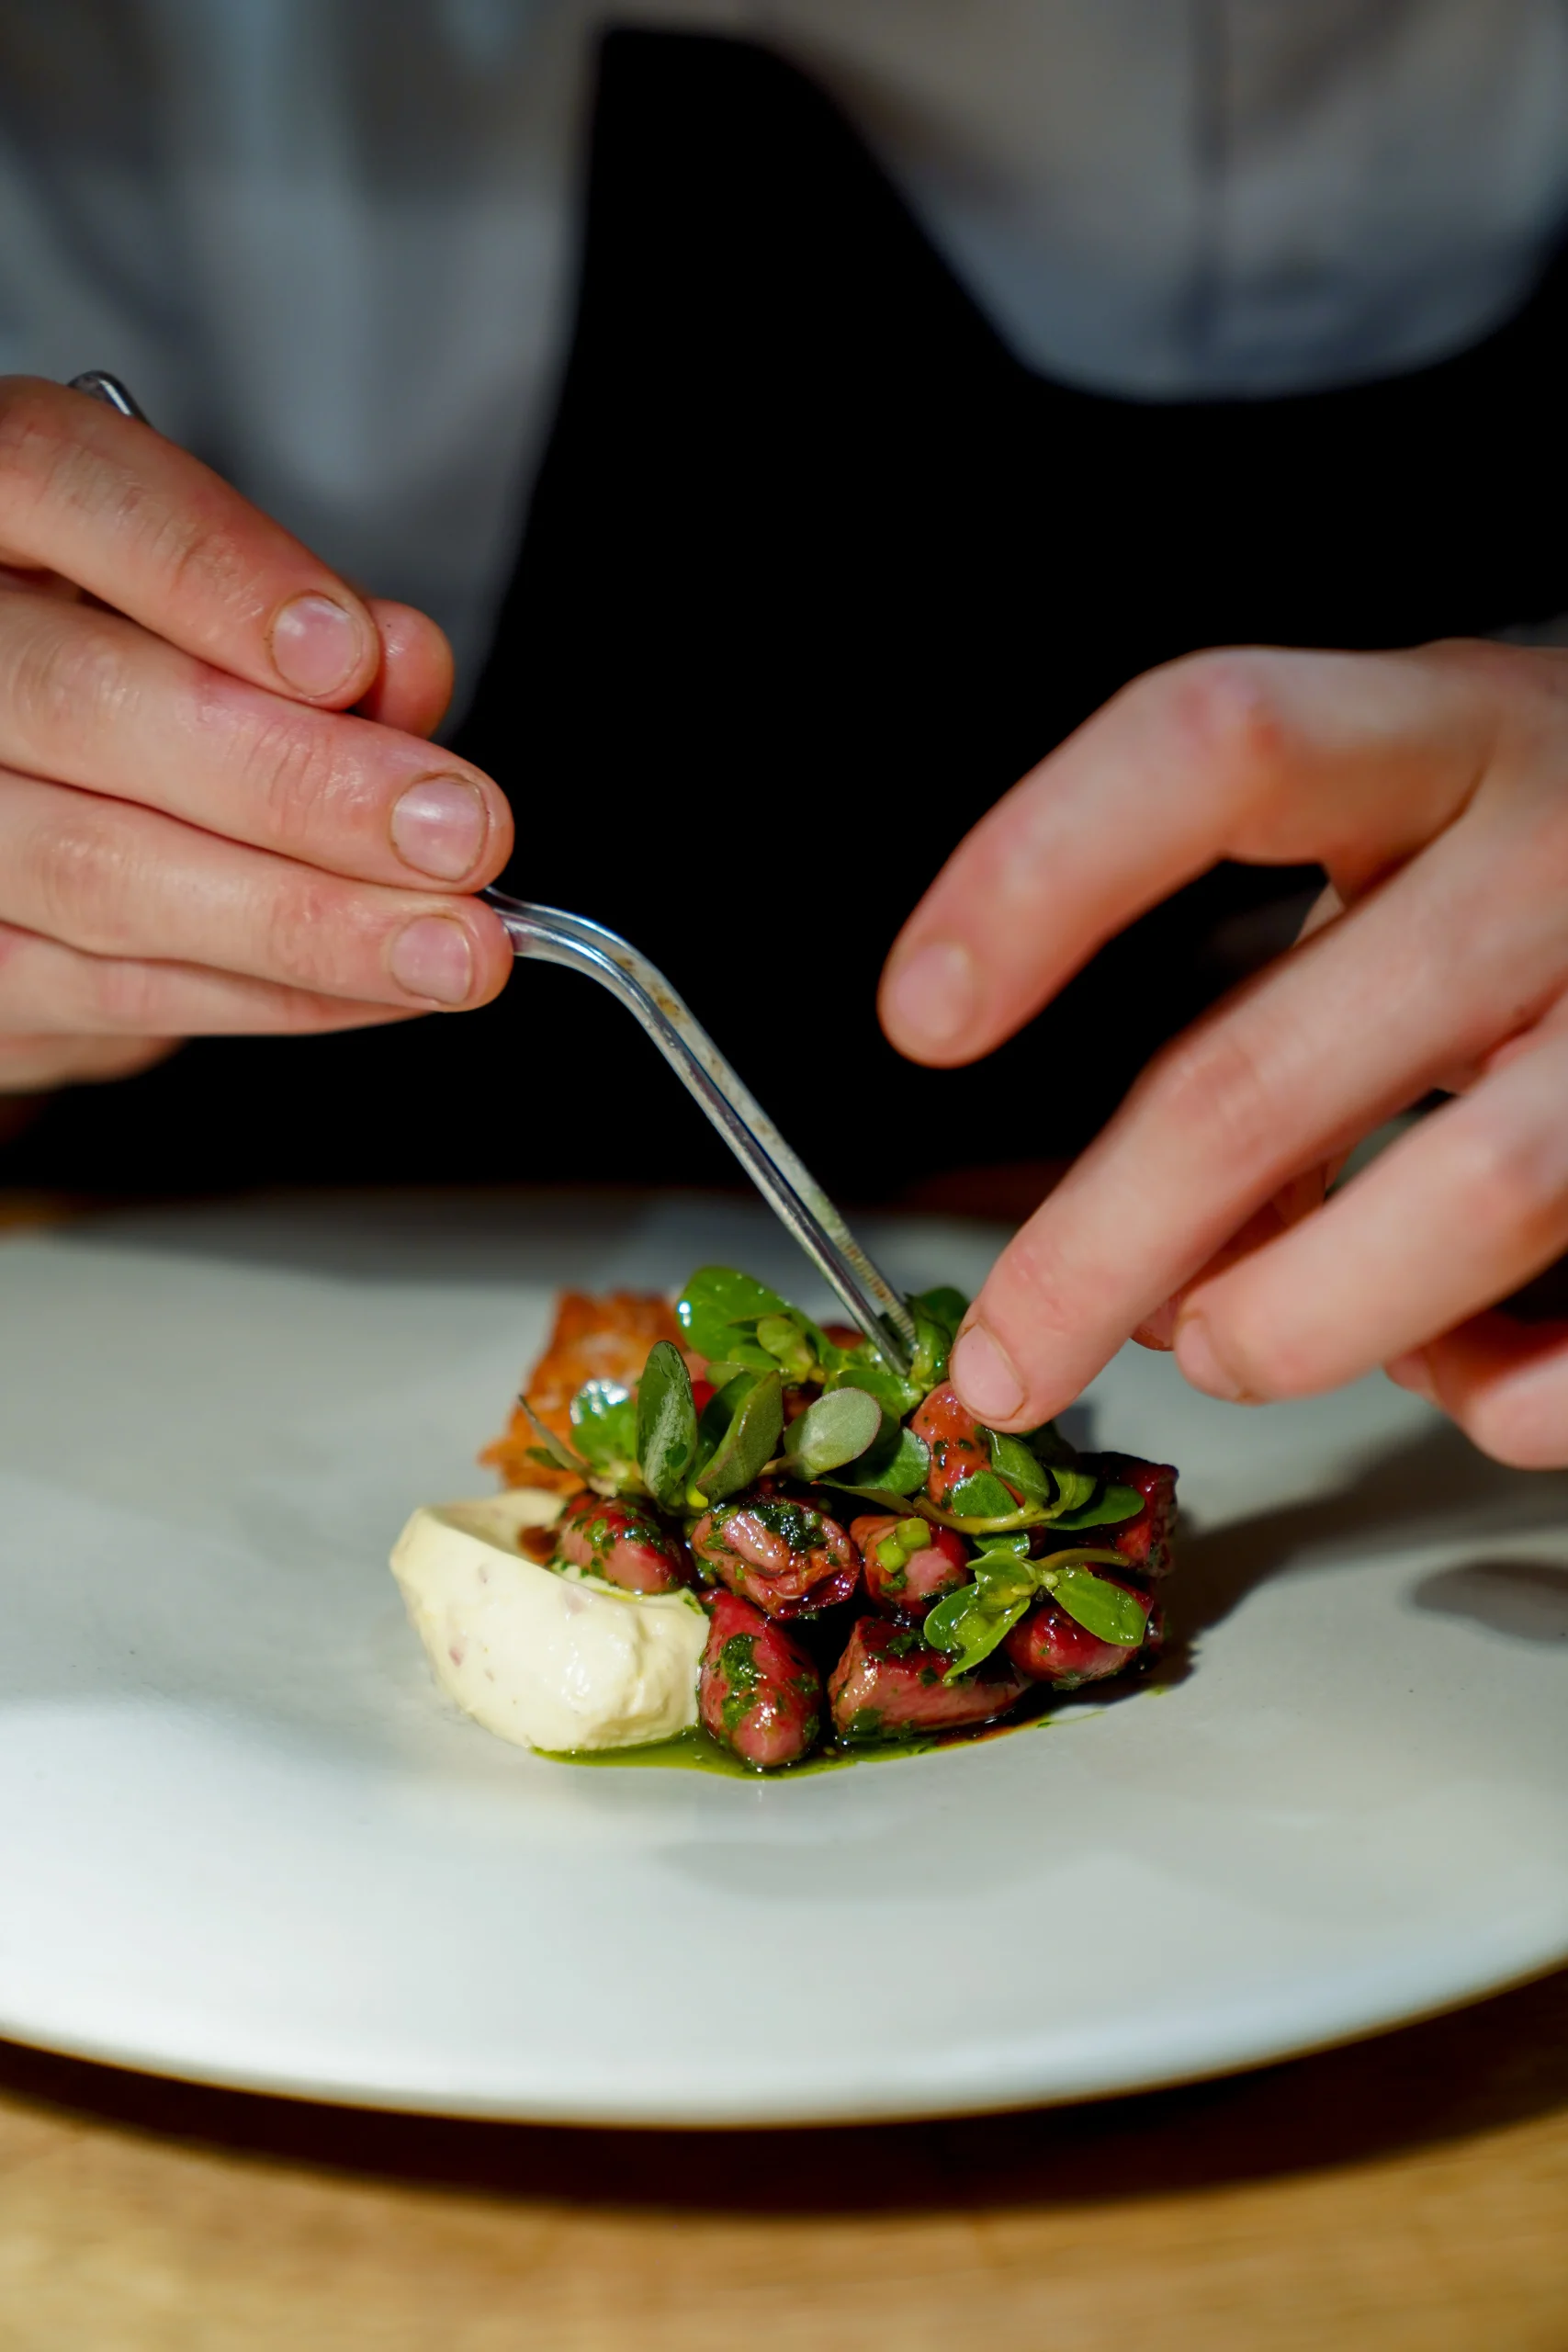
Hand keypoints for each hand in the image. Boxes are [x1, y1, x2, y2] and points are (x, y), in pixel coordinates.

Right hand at [0, 377, 513, 1092]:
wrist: (33, 815)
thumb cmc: (139, 690)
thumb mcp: (218, 617)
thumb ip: (307, 627)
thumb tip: (399, 670)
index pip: (63, 481)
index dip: (209, 569)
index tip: (351, 653)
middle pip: (83, 702)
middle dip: (298, 781)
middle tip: (455, 832)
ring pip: (99, 870)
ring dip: (307, 920)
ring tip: (454, 943)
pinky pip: (110, 992)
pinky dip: (271, 994)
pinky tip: (380, 983)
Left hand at [880, 640, 1567, 1467]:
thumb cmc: (1538, 852)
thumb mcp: (1398, 846)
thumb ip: (1266, 1014)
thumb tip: (1145, 1267)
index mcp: (1432, 732)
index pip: (1215, 747)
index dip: (1040, 877)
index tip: (920, 1016)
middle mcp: (1548, 852)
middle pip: (1264, 1072)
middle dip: (1098, 1252)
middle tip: (1005, 1360)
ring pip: (1471, 1195)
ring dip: (1299, 1322)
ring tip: (1228, 1348)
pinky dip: (1504, 1391)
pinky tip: (1444, 1371)